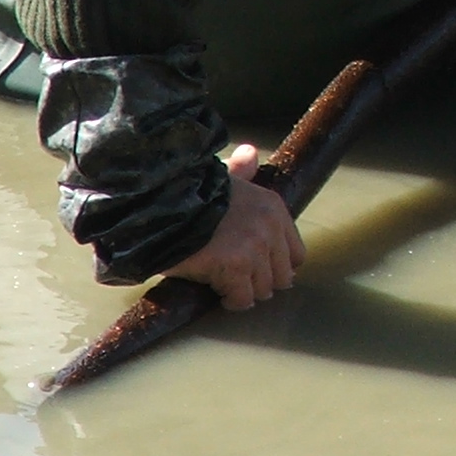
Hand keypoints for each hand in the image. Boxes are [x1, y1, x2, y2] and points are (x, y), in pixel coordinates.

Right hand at [164, 144, 305, 307]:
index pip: (295, 253)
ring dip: (244, 290)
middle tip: (239, 280)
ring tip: (225, 284)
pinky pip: (241, 299)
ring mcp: (254, 248)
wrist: (160, 202)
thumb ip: (242, 172)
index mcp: (272, 206)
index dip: (275, 265)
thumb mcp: (222, 177)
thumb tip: (249, 154)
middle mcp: (270, 227)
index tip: (257, 268)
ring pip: (263, 290)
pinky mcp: (235, 268)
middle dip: (261, 280)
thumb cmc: (188, 191)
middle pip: (283, 276)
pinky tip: (218, 293)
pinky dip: (230, 301)